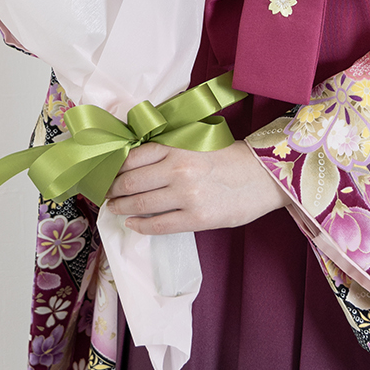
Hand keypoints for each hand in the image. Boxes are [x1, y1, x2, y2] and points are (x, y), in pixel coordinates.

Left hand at [105, 140, 287, 233]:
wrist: (263, 176)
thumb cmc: (231, 158)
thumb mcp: (197, 143)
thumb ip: (170, 150)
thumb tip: (138, 162)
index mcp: (178, 146)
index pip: (134, 157)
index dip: (115, 168)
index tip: (107, 174)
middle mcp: (178, 168)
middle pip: (131, 181)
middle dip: (113, 190)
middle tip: (106, 194)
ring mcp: (187, 194)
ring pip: (141, 204)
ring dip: (122, 208)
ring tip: (115, 208)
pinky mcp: (197, 217)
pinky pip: (158, 225)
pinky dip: (141, 226)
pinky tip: (133, 224)